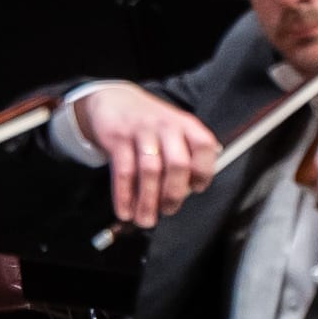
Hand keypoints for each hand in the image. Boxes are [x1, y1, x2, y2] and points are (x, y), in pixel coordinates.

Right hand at [69, 82, 221, 227]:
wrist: (113, 100)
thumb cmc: (150, 124)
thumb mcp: (174, 130)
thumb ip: (187, 156)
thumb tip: (189, 192)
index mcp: (186, 125)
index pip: (204, 147)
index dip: (203, 171)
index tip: (196, 189)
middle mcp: (165, 126)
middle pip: (177, 164)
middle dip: (173, 194)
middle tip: (168, 210)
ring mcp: (140, 131)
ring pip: (149, 171)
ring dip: (147, 201)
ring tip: (145, 219)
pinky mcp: (118, 138)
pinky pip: (123, 171)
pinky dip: (124, 195)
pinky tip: (125, 210)